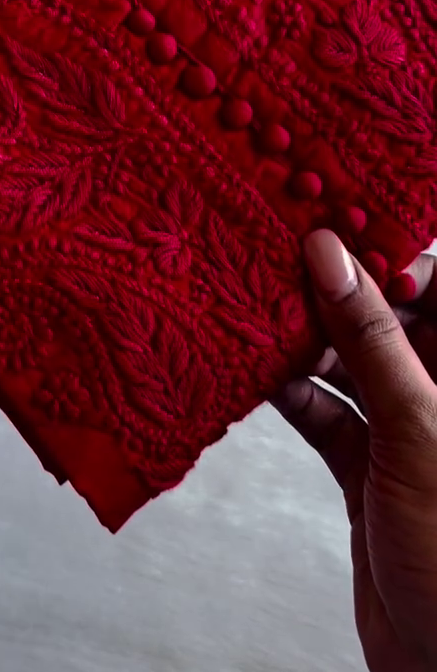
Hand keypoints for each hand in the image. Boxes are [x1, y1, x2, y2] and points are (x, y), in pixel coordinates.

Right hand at [273, 230, 436, 671]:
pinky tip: (258, 374)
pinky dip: (293, 395)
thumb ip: (373, 340)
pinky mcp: (369, 468)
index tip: (328, 203)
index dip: (386, 241)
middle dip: (331, 283)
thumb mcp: (418, 429)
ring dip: (303, 338)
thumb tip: (331, 254)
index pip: (433, 281)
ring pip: (349, 360)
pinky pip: (327, 413)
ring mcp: (406, 430)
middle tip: (274, 241)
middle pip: (384, 315)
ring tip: (253, 299)